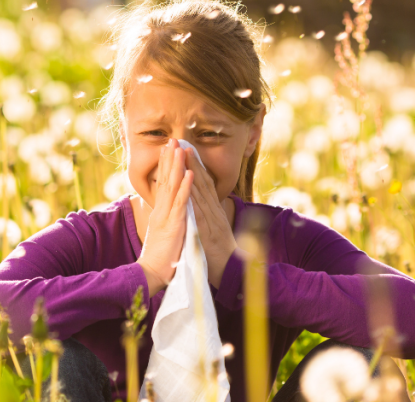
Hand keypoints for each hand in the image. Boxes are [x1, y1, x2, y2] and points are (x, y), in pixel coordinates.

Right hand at [136, 139, 193, 293]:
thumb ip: (165, 220)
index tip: (168, 150)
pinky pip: (181, 203)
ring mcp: (167, 216)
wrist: (152, 274)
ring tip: (180, 148)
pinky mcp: (174, 225)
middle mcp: (161, 211)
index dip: (166, 166)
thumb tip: (166, 211)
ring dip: (177, 166)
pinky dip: (186, 187)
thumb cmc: (160, 258)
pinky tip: (189, 173)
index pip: (162, 184)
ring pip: (172, 186)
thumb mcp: (162, 234)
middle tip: (172, 140)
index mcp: (160, 212)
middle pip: (165, 180)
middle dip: (169, 159)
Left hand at [183, 147, 237, 288]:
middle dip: (192, 161)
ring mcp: (211, 219)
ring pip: (201, 191)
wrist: (232, 272)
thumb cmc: (220, 254)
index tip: (186, 149)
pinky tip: (188, 184)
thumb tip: (202, 207)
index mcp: (213, 211)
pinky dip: (194, 196)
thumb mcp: (214, 231)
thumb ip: (208, 217)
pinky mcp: (207, 231)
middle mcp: (214, 211)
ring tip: (183, 154)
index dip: (195, 166)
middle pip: (202, 182)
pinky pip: (199, 211)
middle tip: (182, 142)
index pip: (203, 184)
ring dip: (192, 171)